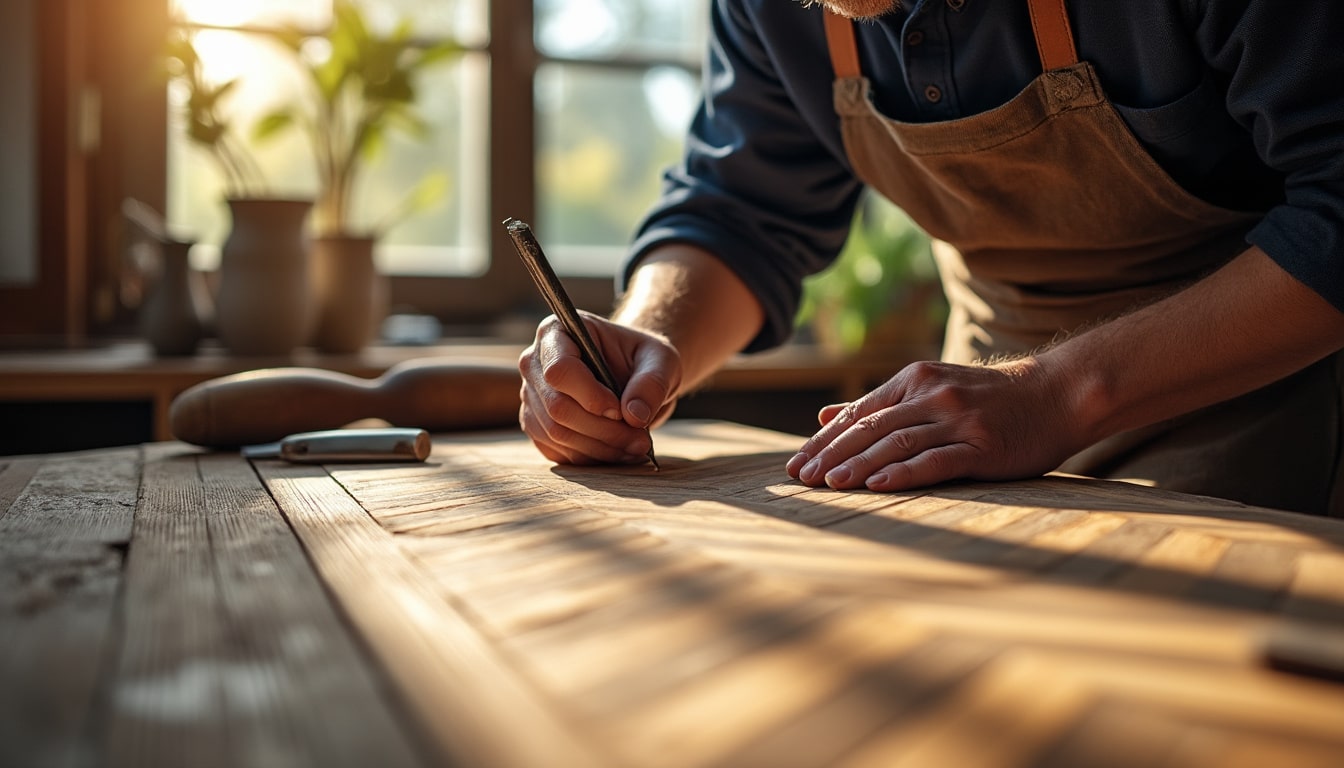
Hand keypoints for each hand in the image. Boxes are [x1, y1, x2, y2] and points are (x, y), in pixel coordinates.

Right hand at [519, 311, 681, 463]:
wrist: (632, 373)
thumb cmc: (643, 359)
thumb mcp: (660, 360)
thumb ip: (651, 383)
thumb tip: (634, 416)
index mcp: (557, 332)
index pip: (559, 369)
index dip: (591, 396)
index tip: (622, 410)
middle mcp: (534, 363)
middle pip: (557, 407)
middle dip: (603, 430)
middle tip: (641, 439)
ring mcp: (531, 396)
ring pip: (557, 433)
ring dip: (601, 448)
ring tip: (636, 447)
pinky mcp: (537, 425)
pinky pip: (557, 451)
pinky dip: (590, 458)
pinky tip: (618, 452)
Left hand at [785, 358, 1087, 491]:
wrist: (1056, 394)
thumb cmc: (988, 399)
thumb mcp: (929, 389)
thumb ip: (878, 405)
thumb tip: (824, 417)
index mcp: (914, 380)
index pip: (858, 413)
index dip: (824, 440)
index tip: (795, 464)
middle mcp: (932, 396)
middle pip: (870, 427)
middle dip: (831, 454)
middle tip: (801, 478)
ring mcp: (958, 420)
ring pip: (897, 443)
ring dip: (859, 465)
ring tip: (829, 484)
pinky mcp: (982, 446)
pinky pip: (936, 460)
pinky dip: (904, 473)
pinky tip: (878, 486)